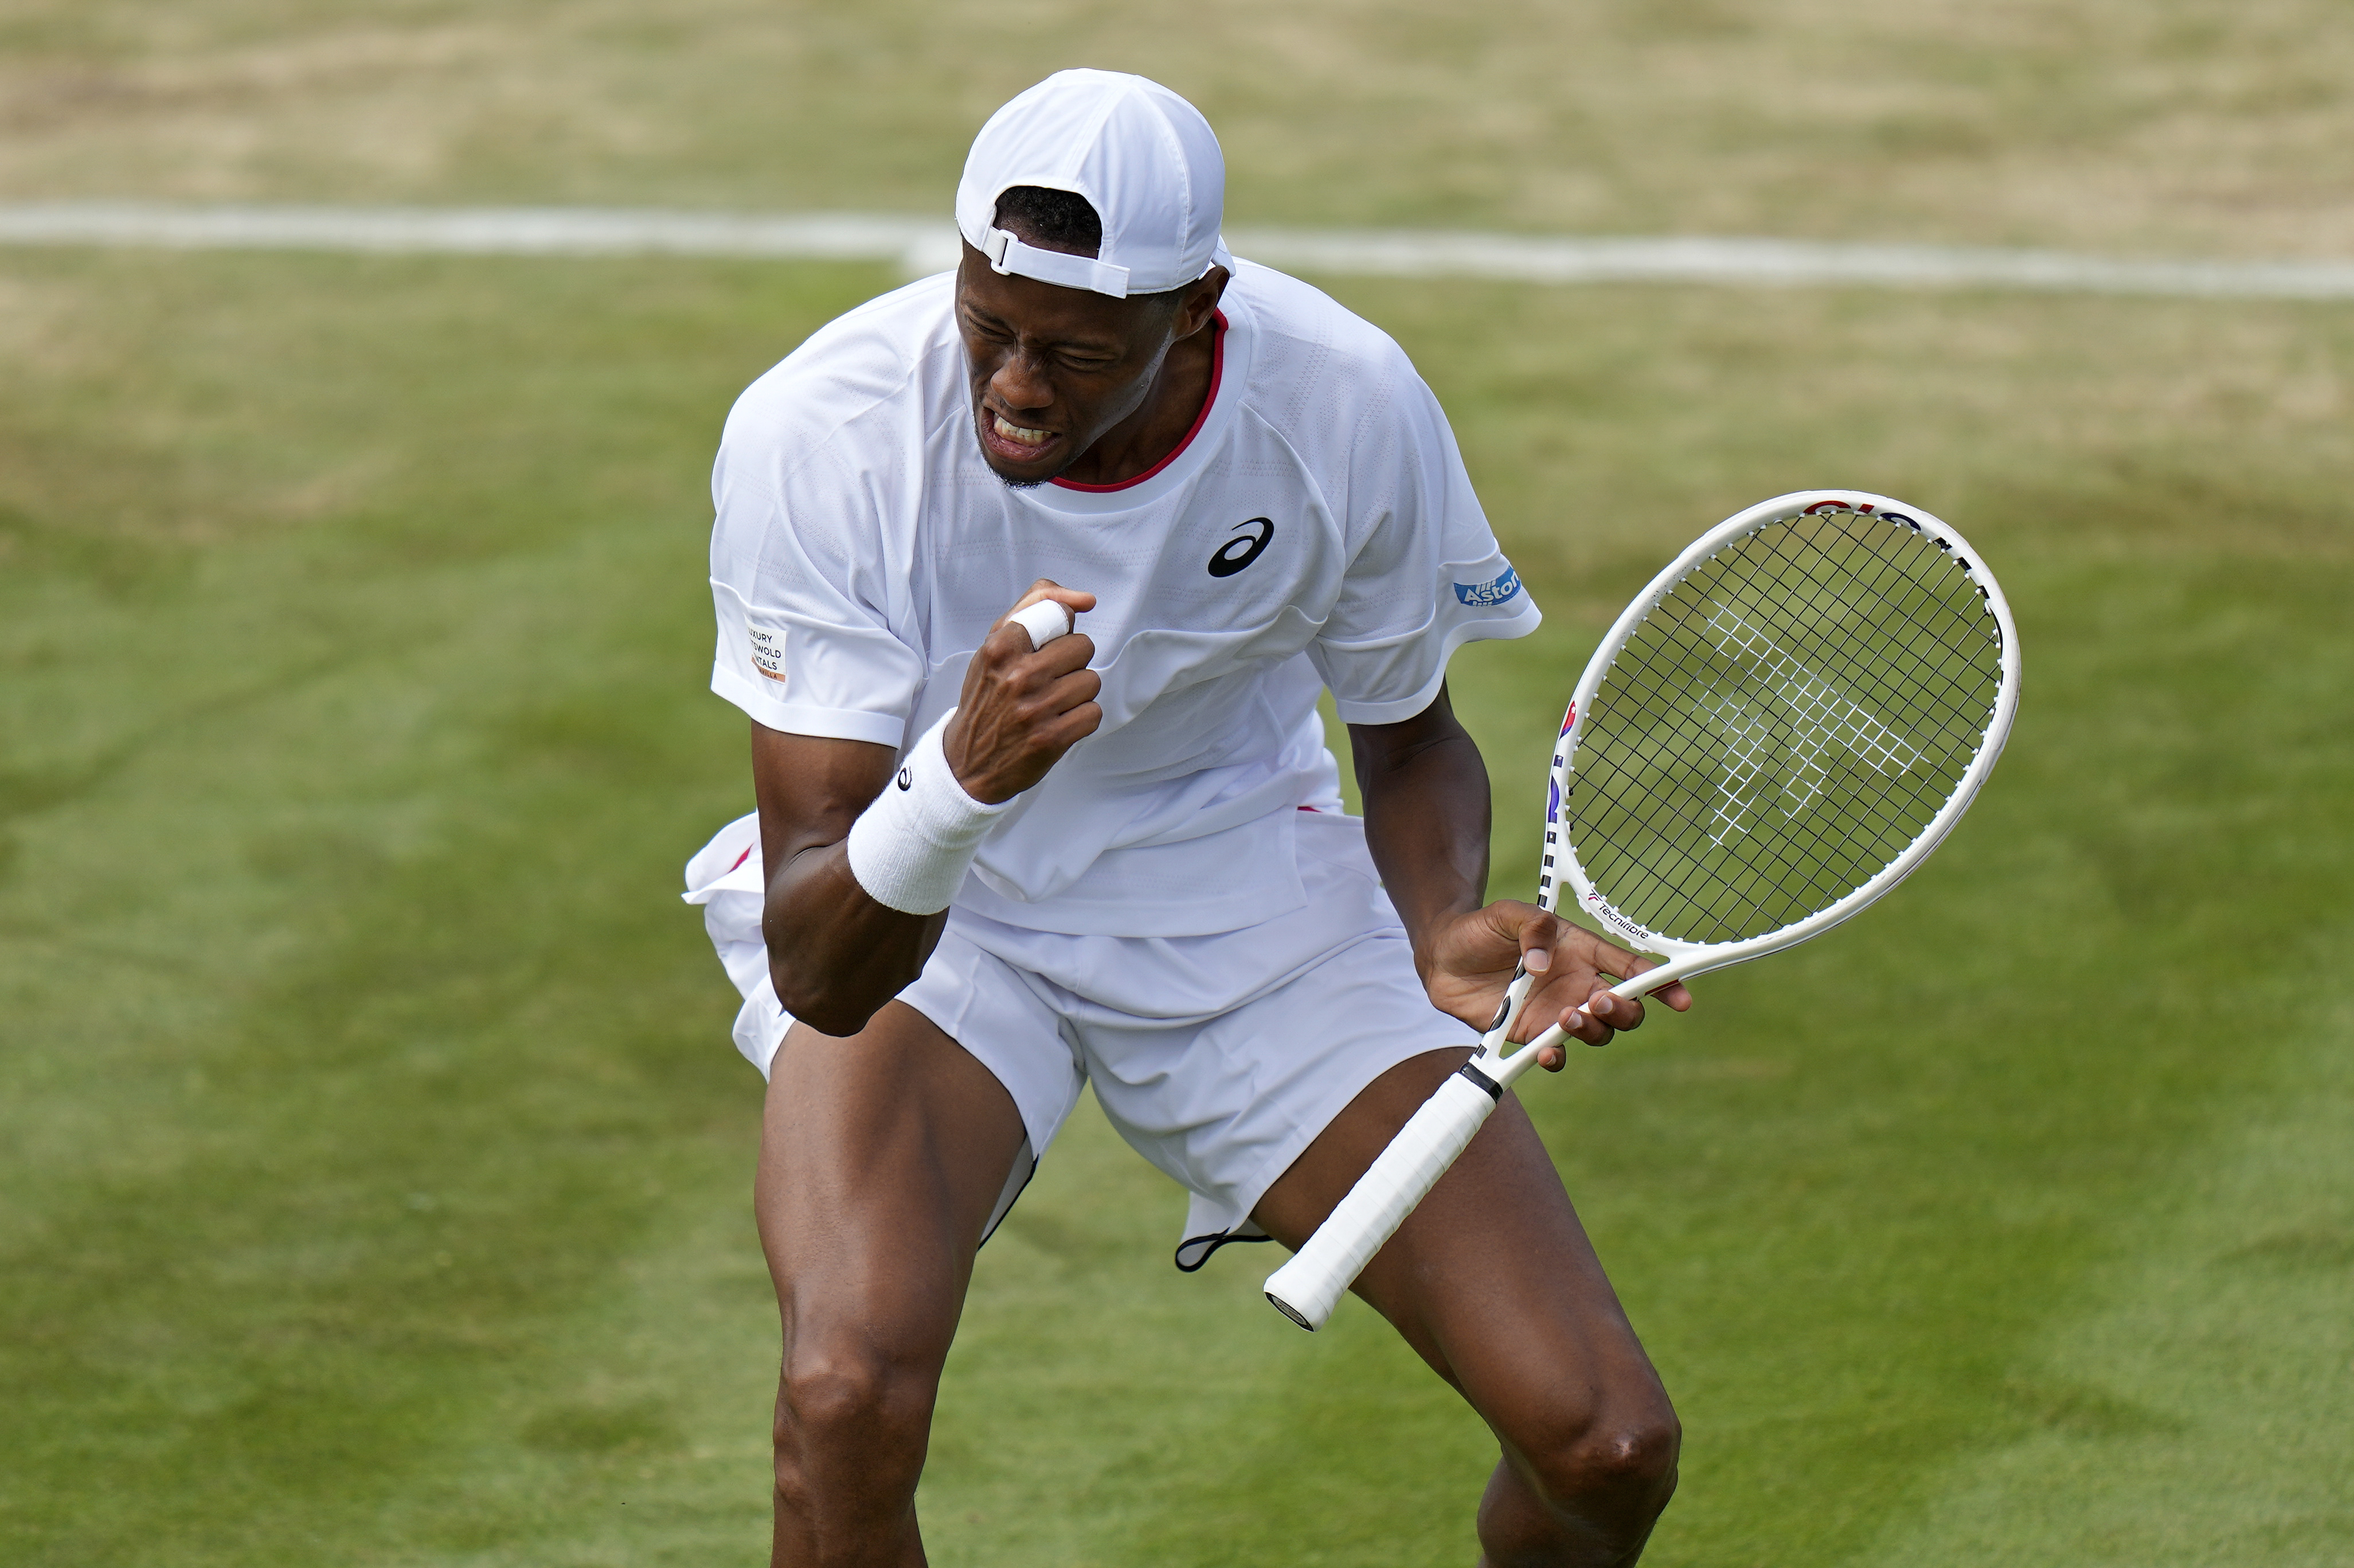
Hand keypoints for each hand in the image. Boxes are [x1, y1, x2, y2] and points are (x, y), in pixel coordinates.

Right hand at [942, 581, 1101, 802]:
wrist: (967, 762)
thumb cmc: (987, 698)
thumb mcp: (995, 646)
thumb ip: (1033, 607)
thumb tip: (1084, 600)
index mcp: (1000, 647)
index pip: (1060, 614)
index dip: (1060, 632)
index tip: (1048, 647)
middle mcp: (1018, 675)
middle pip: (1083, 647)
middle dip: (1070, 663)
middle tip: (1047, 680)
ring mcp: (1036, 708)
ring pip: (1091, 681)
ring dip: (1076, 693)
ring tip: (1051, 704)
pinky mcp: (1052, 738)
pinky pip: (1093, 713)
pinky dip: (1080, 719)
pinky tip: (1057, 723)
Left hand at [1419, 901, 1692, 1070]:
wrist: (1441, 955)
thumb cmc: (1480, 929)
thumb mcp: (1505, 914)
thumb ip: (1530, 928)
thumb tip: (1543, 965)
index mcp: (1581, 951)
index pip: (1631, 966)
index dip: (1661, 982)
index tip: (1681, 998)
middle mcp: (1576, 984)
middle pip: (1624, 1008)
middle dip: (1625, 1010)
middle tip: (1599, 1000)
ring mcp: (1556, 1012)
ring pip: (1597, 1033)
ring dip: (1592, 1030)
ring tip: (1567, 1017)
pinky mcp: (1530, 1034)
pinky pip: (1557, 1054)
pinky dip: (1558, 1058)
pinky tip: (1548, 1052)